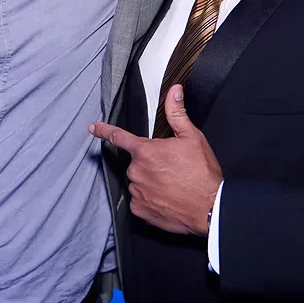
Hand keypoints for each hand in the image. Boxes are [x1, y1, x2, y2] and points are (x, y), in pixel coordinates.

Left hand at [89, 85, 221, 235]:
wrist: (210, 207)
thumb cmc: (201, 173)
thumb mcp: (192, 138)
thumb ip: (177, 113)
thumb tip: (174, 91)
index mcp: (145, 151)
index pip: (119, 137)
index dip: (104, 130)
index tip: (93, 127)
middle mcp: (136, 171)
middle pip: (137, 162)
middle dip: (150, 163)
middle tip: (172, 168)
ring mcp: (137, 192)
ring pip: (139, 181)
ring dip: (150, 181)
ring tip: (172, 185)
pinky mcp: (140, 211)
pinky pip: (140, 201)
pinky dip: (150, 200)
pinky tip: (167, 199)